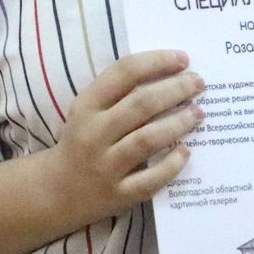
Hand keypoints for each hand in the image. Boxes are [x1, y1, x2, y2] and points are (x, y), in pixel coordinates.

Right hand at [44, 49, 203, 225]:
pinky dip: (171, 165)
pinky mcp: (117, 195)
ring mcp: (105, 166)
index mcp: (86, 106)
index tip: (183, 59)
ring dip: (178, 123)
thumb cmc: (84, 141)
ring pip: (147, 140)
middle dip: (175, 90)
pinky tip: (186, 152)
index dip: (156, 62)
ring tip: (199, 113)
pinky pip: (150, 180)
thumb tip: (173, 73)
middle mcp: (94, 134)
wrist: (55, 192)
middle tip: (198, 83)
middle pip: (141, 104)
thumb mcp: (89, 111)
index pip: (123, 73)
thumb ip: (121, 93)